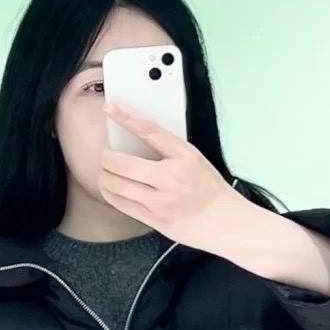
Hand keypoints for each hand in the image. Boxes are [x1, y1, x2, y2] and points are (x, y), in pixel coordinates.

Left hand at [99, 100, 247, 254]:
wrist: (224, 221)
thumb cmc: (209, 189)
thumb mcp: (194, 158)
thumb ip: (167, 149)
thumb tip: (136, 138)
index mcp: (183, 156)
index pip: (149, 131)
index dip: (127, 118)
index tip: (111, 108)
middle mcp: (170, 178)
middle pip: (122, 163)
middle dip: (107, 157)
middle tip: (106, 155)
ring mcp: (160, 201)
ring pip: (117, 185)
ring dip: (105, 176)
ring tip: (106, 173)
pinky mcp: (154, 219)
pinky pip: (121, 204)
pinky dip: (110, 193)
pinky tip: (110, 188)